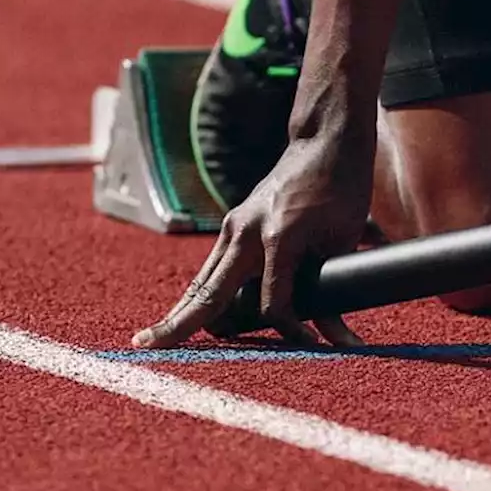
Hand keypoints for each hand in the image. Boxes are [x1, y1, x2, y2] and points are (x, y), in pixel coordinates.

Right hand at [132, 130, 373, 347]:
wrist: (323, 142)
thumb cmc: (341, 190)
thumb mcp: (344, 240)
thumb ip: (335, 289)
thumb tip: (336, 339)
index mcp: (278, 237)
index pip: (274, 304)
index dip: (292, 332)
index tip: (311, 346)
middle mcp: (246, 232)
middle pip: (209, 293)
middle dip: (181, 325)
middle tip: (146, 348)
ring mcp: (234, 227)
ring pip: (202, 281)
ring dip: (182, 312)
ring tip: (152, 340)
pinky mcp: (233, 225)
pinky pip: (211, 268)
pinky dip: (198, 294)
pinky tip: (182, 315)